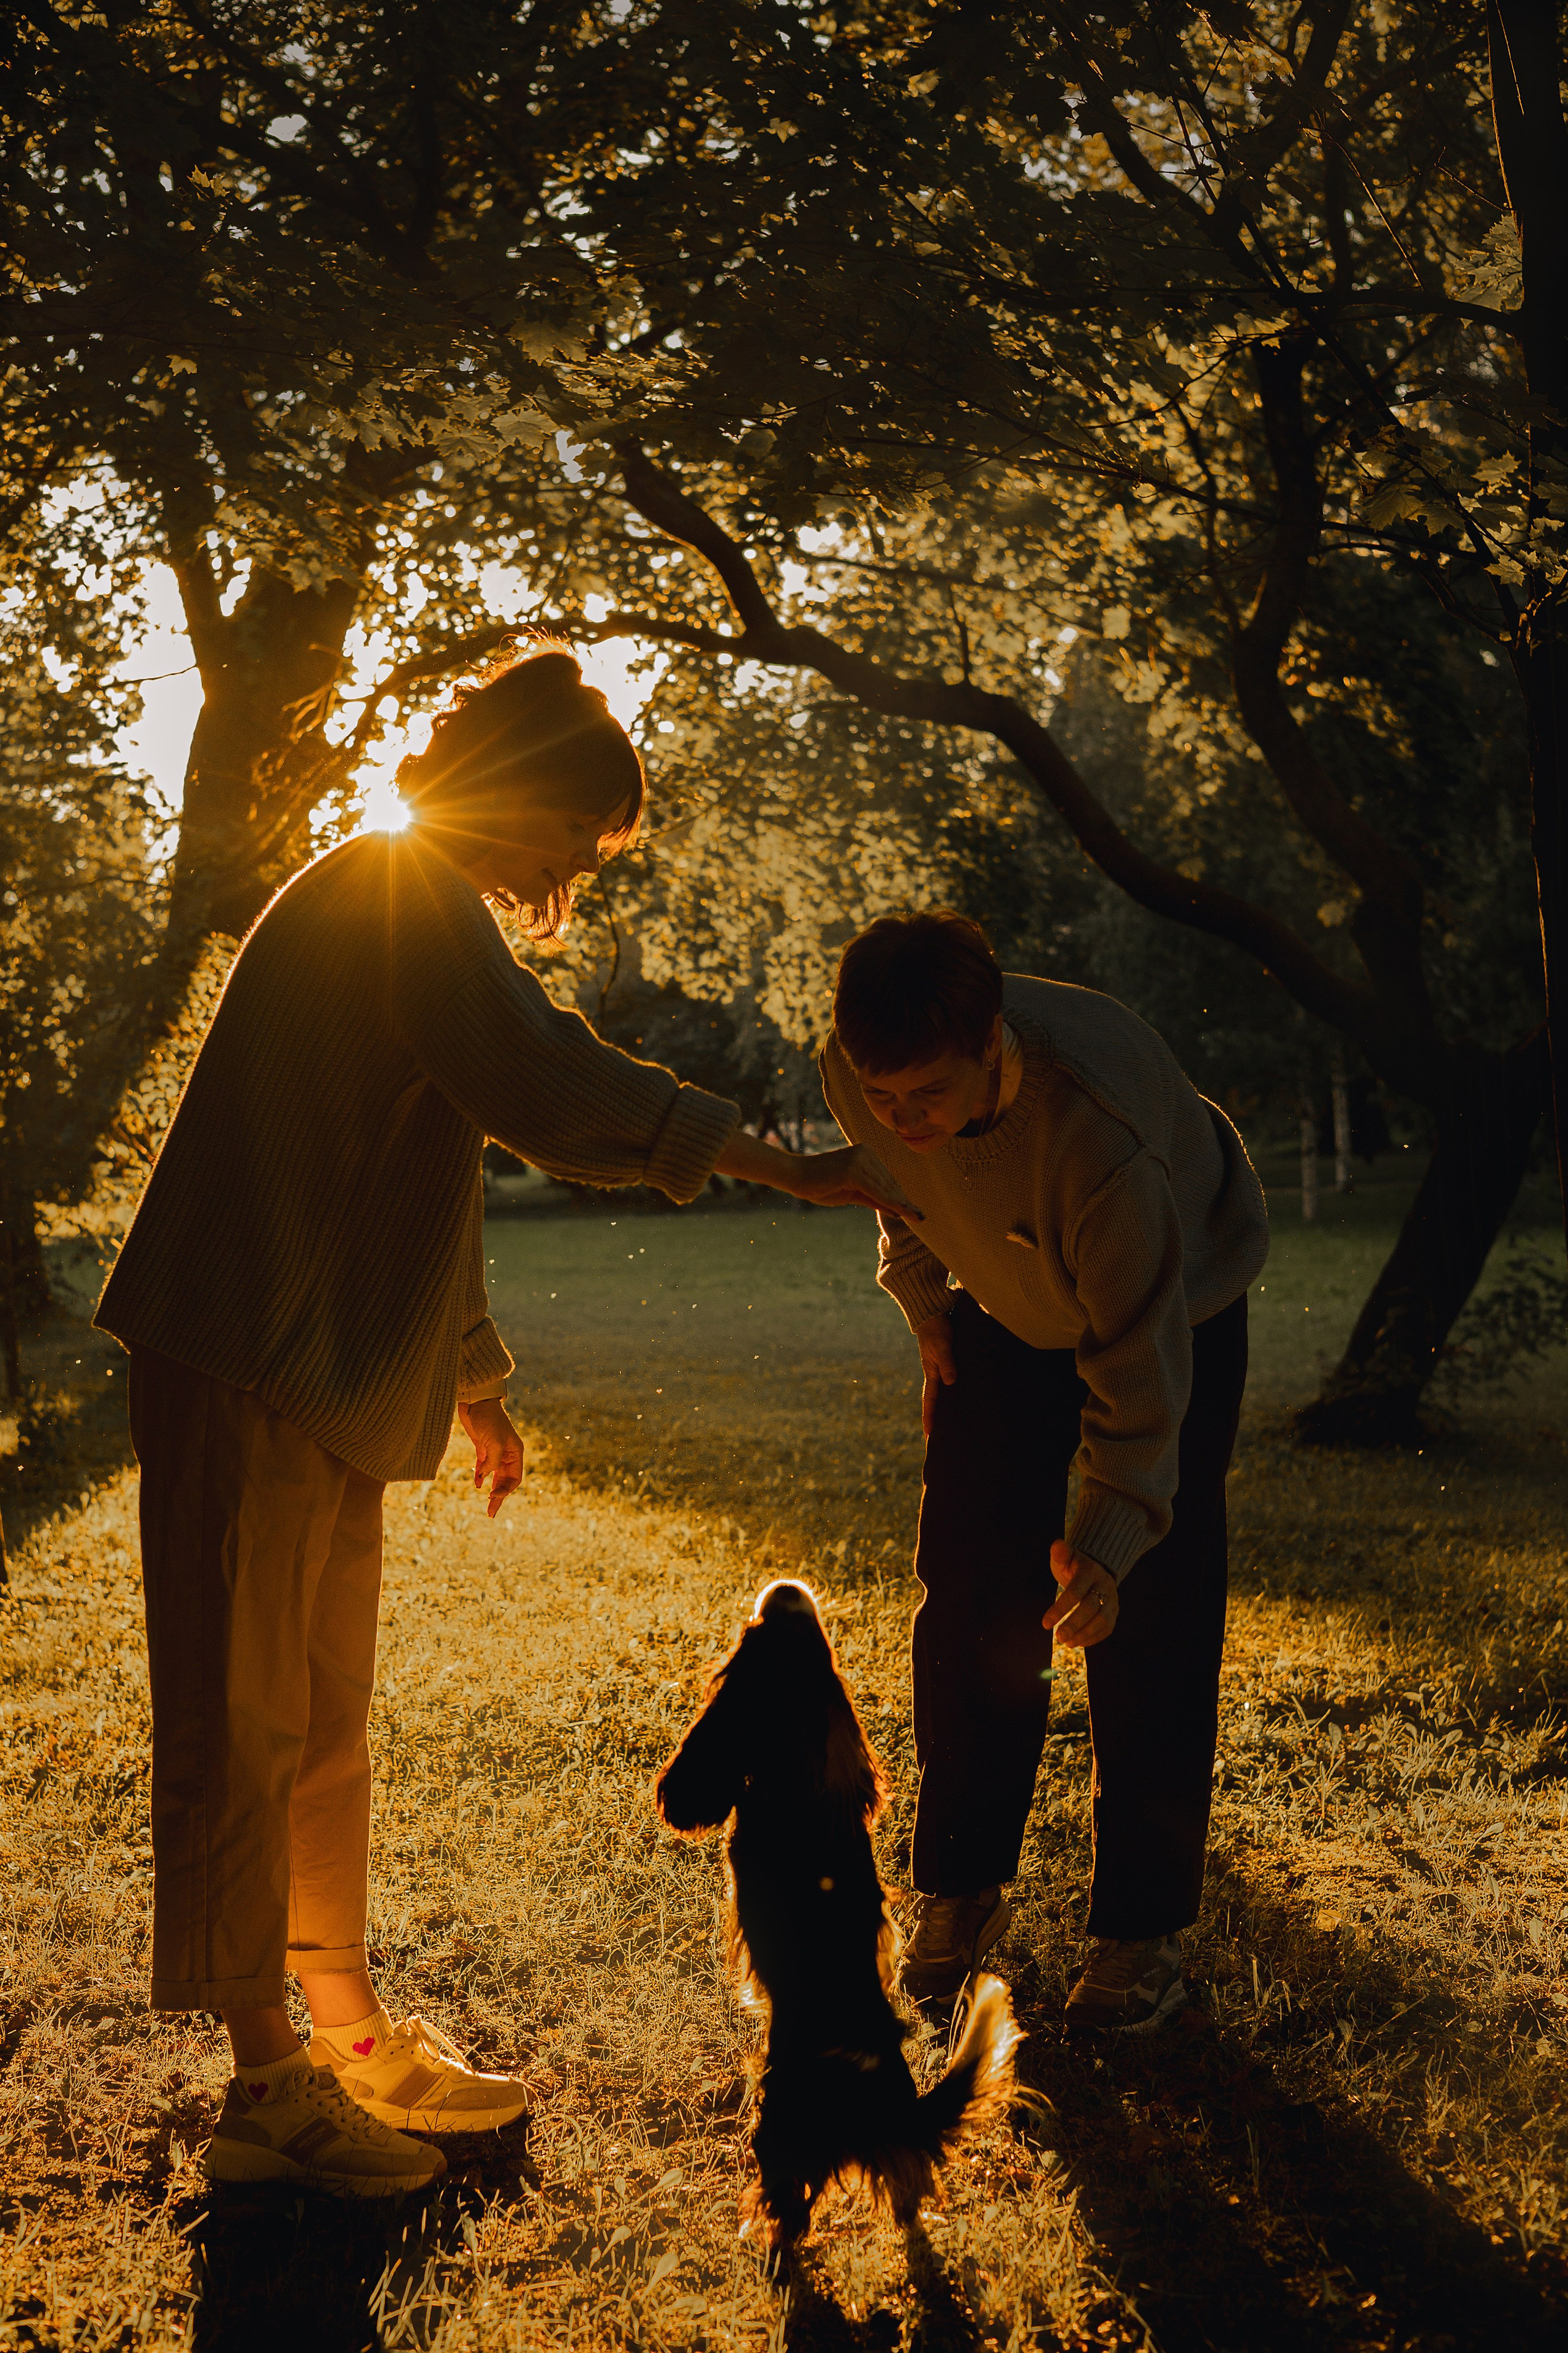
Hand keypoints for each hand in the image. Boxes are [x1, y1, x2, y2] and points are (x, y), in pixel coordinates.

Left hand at [458, 1397, 524, 1516]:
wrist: (475, 1401)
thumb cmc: (488, 1419)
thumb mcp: (494, 1442)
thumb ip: (492, 1462)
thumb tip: (485, 1477)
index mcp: (515, 1453)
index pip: (515, 1479)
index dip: (505, 1490)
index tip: (491, 1496)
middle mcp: (507, 1454)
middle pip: (505, 1481)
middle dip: (499, 1497)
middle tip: (491, 1514)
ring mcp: (494, 1452)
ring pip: (494, 1477)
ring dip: (491, 1491)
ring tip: (487, 1507)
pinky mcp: (482, 1448)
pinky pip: (483, 1468)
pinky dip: (481, 1477)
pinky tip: (477, 1484)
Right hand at [714, 1129, 922, 1220]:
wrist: (795, 1177)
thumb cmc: (820, 1185)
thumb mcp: (851, 1192)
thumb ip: (873, 1198)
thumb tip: (896, 1208)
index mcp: (865, 1154)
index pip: (886, 1179)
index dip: (900, 1196)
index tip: (914, 1211)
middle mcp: (865, 1152)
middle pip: (889, 1183)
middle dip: (904, 1201)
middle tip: (921, 1217)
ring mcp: (859, 1159)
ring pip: (884, 1187)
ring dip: (901, 1204)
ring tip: (916, 1217)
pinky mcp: (853, 1169)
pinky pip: (874, 1190)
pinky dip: (888, 1202)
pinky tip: (901, 1211)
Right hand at [915, 1310, 955, 1436]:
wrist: (932, 1312)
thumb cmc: (936, 1328)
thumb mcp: (942, 1345)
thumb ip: (947, 1362)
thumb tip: (950, 1382)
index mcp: (931, 1372)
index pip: (930, 1400)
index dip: (930, 1416)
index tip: (929, 1434)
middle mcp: (936, 1373)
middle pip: (936, 1400)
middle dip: (937, 1417)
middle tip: (938, 1436)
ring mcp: (941, 1367)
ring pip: (945, 1391)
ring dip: (947, 1406)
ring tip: (954, 1422)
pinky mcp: (949, 1360)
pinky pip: (951, 1380)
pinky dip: (954, 1391)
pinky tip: (963, 1396)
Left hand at [1043, 1539, 1118, 1647]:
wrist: (1095, 1568)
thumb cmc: (1073, 1564)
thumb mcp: (1064, 1557)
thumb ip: (1060, 1553)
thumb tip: (1057, 1545)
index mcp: (1090, 1571)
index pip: (1075, 1592)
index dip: (1060, 1608)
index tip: (1045, 1624)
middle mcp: (1105, 1585)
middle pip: (1091, 1608)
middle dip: (1074, 1624)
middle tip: (1058, 1637)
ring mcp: (1112, 1600)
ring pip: (1102, 1621)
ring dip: (1084, 1634)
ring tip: (1067, 1642)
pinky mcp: (1114, 1612)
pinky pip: (1108, 1628)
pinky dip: (1094, 1638)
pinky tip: (1078, 1642)